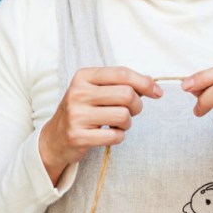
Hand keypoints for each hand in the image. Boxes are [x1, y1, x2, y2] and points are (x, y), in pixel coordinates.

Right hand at [40, 67, 162, 183]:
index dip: (145, 83)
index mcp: (83, 77)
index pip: (122, 74)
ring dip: (127, 123)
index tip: (157, 92)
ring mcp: (77, 115)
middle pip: (126, 94)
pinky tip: (110, 135)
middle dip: (137, 105)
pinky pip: (115, 136)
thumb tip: (151, 82)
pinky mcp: (79, 136)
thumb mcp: (96, 91)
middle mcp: (78, 93)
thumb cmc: (83, 111)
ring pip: (123, 116)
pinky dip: (119, 137)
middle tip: (131, 111)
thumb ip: (121, 84)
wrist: (55, 138)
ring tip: (118, 124)